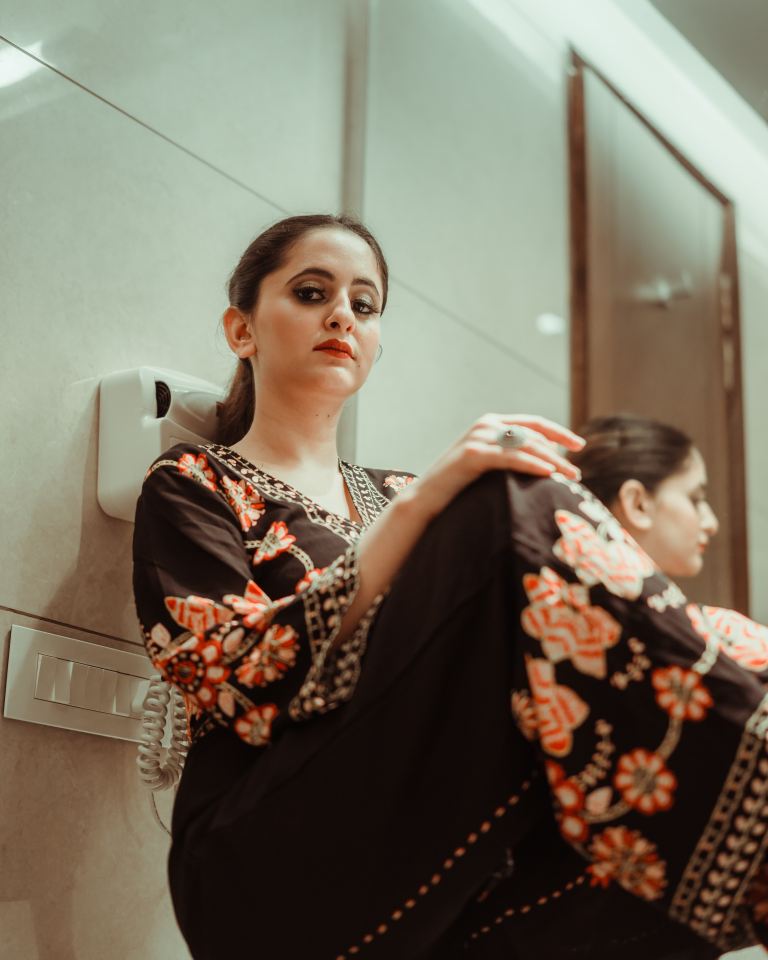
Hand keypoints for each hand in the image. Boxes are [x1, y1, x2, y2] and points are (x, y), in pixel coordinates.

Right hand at [401, 414, 584, 522]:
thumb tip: (543, 465)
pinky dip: (532, 464)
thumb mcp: (487, 467)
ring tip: (571, 477)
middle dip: (559, 454)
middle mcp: (487, 425)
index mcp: (492, 424)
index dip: (559, 433)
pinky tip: (548, 473)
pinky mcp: (473, 454)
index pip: (534, 423)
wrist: (424, 498)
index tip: (580, 446)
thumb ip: (508, 457)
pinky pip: (510, 458)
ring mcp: (479, 437)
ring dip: (553, 461)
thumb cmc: (459, 488)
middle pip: (534, 435)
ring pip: (526, 445)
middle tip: (577, 475)